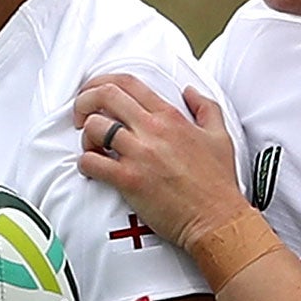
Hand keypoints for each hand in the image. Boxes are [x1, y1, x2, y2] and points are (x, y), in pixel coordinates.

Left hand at [73, 74, 246, 249]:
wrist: (217, 218)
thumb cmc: (217, 183)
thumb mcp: (220, 135)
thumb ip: (205, 107)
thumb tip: (190, 91)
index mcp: (170, 116)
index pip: (128, 83)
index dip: (102, 82)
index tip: (93, 92)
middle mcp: (153, 130)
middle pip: (105, 96)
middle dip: (84, 101)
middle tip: (80, 116)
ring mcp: (140, 154)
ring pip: (95, 127)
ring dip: (86, 136)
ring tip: (92, 148)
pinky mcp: (129, 180)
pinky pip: (92, 162)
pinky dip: (85, 163)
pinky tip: (92, 169)